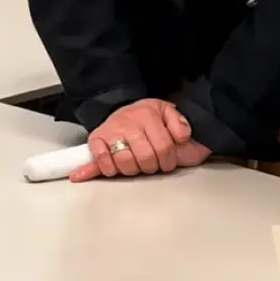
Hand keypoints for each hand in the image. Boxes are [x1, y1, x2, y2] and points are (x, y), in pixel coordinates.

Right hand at [71, 98, 210, 181]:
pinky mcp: (96, 138)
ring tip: (136, 165)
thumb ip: (181, 125)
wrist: (126, 110)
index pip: (164, 147)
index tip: (168, 163)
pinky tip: (116, 168)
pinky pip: (102, 159)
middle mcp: (129, 121)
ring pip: (125, 161)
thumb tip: (183, 137)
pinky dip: (109, 168)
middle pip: (145, 157)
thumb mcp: (169, 114)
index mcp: (149, 114)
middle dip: (152, 167)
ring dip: (133, 170)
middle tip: (152, 165)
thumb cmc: (150, 118)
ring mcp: (111, 130)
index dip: (169, 161)